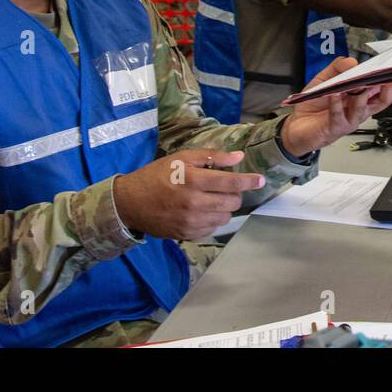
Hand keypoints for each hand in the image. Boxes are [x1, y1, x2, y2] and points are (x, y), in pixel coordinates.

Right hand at [113, 149, 262, 240]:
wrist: (131, 202)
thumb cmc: (158, 175)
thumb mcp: (182, 158)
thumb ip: (212, 157)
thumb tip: (238, 157)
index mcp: (194, 180)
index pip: (231, 183)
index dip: (249, 181)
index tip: (261, 180)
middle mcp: (194, 203)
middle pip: (232, 202)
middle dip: (235, 194)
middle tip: (226, 188)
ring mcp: (191, 221)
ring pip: (225, 217)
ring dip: (225, 207)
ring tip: (211, 199)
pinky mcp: (187, 234)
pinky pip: (213, 228)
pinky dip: (214, 219)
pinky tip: (203, 211)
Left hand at [281, 57, 391, 154]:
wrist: (296, 123)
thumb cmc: (314, 103)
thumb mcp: (326, 79)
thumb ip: (338, 67)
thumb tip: (352, 62)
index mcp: (361, 97)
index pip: (383, 89)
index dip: (388, 79)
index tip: (386, 67)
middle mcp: (359, 109)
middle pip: (382, 101)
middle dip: (383, 86)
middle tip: (377, 75)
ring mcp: (349, 120)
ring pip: (362, 106)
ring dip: (357, 92)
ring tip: (350, 83)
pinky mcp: (336, 128)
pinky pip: (339, 114)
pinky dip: (336, 103)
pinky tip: (333, 94)